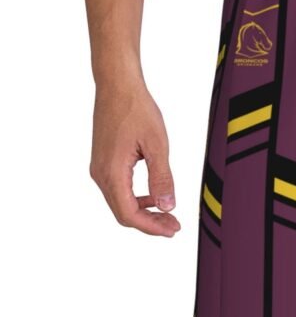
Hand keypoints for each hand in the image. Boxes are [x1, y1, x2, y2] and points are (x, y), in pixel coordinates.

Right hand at [89, 82, 180, 236]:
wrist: (117, 86)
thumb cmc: (137, 110)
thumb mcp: (157, 145)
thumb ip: (162, 177)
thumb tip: (167, 206)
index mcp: (111, 172)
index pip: (129, 214)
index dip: (151, 227)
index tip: (172, 230)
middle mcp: (100, 174)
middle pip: (123, 212)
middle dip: (149, 223)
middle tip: (174, 226)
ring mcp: (100, 168)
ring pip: (120, 202)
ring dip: (144, 211)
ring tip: (168, 214)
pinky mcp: (104, 162)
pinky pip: (119, 189)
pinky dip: (137, 197)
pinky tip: (155, 195)